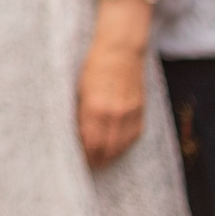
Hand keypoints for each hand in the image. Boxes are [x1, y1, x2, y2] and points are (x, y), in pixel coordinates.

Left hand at [77, 30, 146, 168]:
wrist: (121, 50)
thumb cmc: (94, 65)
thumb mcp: (79, 88)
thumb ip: (78, 113)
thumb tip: (74, 135)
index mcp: (95, 107)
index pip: (89, 143)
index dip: (83, 155)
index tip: (76, 160)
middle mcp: (114, 113)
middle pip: (105, 149)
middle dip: (95, 160)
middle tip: (87, 165)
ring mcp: (130, 113)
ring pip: (121, 146)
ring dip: (110, 157)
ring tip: (99, 161)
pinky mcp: (140, 111)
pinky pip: (133, 137)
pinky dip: (123, 146)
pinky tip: (115, 149)